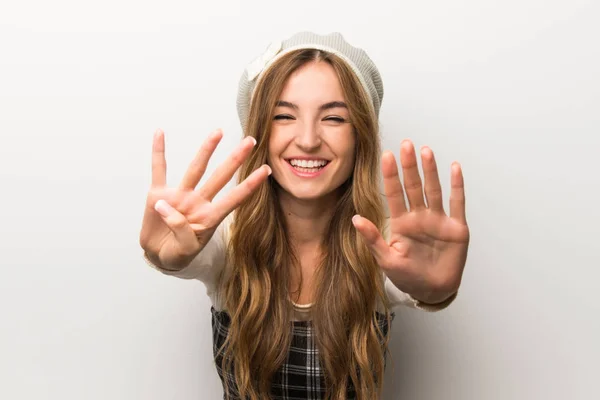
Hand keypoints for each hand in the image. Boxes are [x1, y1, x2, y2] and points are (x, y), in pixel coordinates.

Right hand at [139, 128, 270, 269]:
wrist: (157, 256)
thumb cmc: (177, 254)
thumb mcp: (183, 251)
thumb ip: (180, 230)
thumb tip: (165, 206)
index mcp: (210, 217)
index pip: (234, 198)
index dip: (250, 185)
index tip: (266, 170)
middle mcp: (198, 202)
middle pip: (220, 176)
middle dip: (236, 159)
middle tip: (251, 141)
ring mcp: (179, 196)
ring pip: (195, 169)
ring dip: (207, 149)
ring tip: (218, 132)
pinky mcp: (158, 194)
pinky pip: (159, 169)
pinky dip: (158, 152)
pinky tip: (160, 133)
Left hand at [352, 140, 469, 303]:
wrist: (433, 291)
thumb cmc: (408, 277)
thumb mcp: (386, 259)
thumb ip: (372, 239)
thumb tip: (355, 218)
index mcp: (401, 223)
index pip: (394, 194)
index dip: (390, 176)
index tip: (385, 156)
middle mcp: (419, 217)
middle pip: (414, 186)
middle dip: (409, 166)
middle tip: (406, 144)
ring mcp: (438, 220)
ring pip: (434, 189)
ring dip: (430, 170)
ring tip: (425, 151)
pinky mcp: (456, 227)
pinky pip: (457, 202)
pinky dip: (456, 185)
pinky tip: (454, 167)